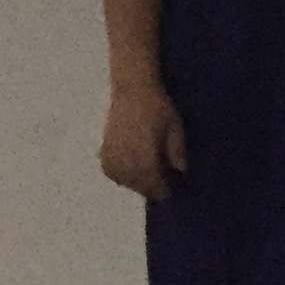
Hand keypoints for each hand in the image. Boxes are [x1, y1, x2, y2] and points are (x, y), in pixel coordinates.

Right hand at [100, 83, 186, 198]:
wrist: (133, 90)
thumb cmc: (158, 108)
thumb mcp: (175, 128)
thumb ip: (177, 151)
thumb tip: (180, 171)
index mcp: (144, 155)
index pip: (152, 181)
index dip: (161, 190)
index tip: (169, 194)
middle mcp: (126, 158)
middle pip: (136, 183)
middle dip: (148, 189)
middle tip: (160, 190)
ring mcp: (112, 153)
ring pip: (121, 179)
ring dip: (133, 184)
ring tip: (146, 182)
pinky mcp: (104, 147)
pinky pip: (108, 169)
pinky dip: (118, 176)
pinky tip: (127, 174)